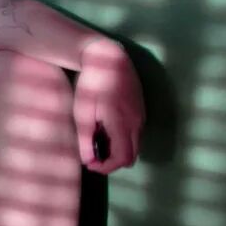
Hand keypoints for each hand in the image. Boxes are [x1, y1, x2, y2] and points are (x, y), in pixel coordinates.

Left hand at [73, 38, 144, 173]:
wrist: (107, 57)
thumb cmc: (91, 84)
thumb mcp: (82, 113)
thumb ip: (85, 139)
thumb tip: (88, 162)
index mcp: (123, 124)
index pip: (122, 159)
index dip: (106, 167)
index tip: (91, 165)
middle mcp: (138, 122)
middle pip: (132, 155)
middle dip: (113, 161)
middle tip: (93, 156)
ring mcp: (142, 115)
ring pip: (135, 144)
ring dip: (118, 150)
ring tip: (96, 142)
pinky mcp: (141, 108)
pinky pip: (136, 132)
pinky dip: (123, 139)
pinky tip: (106, 129)